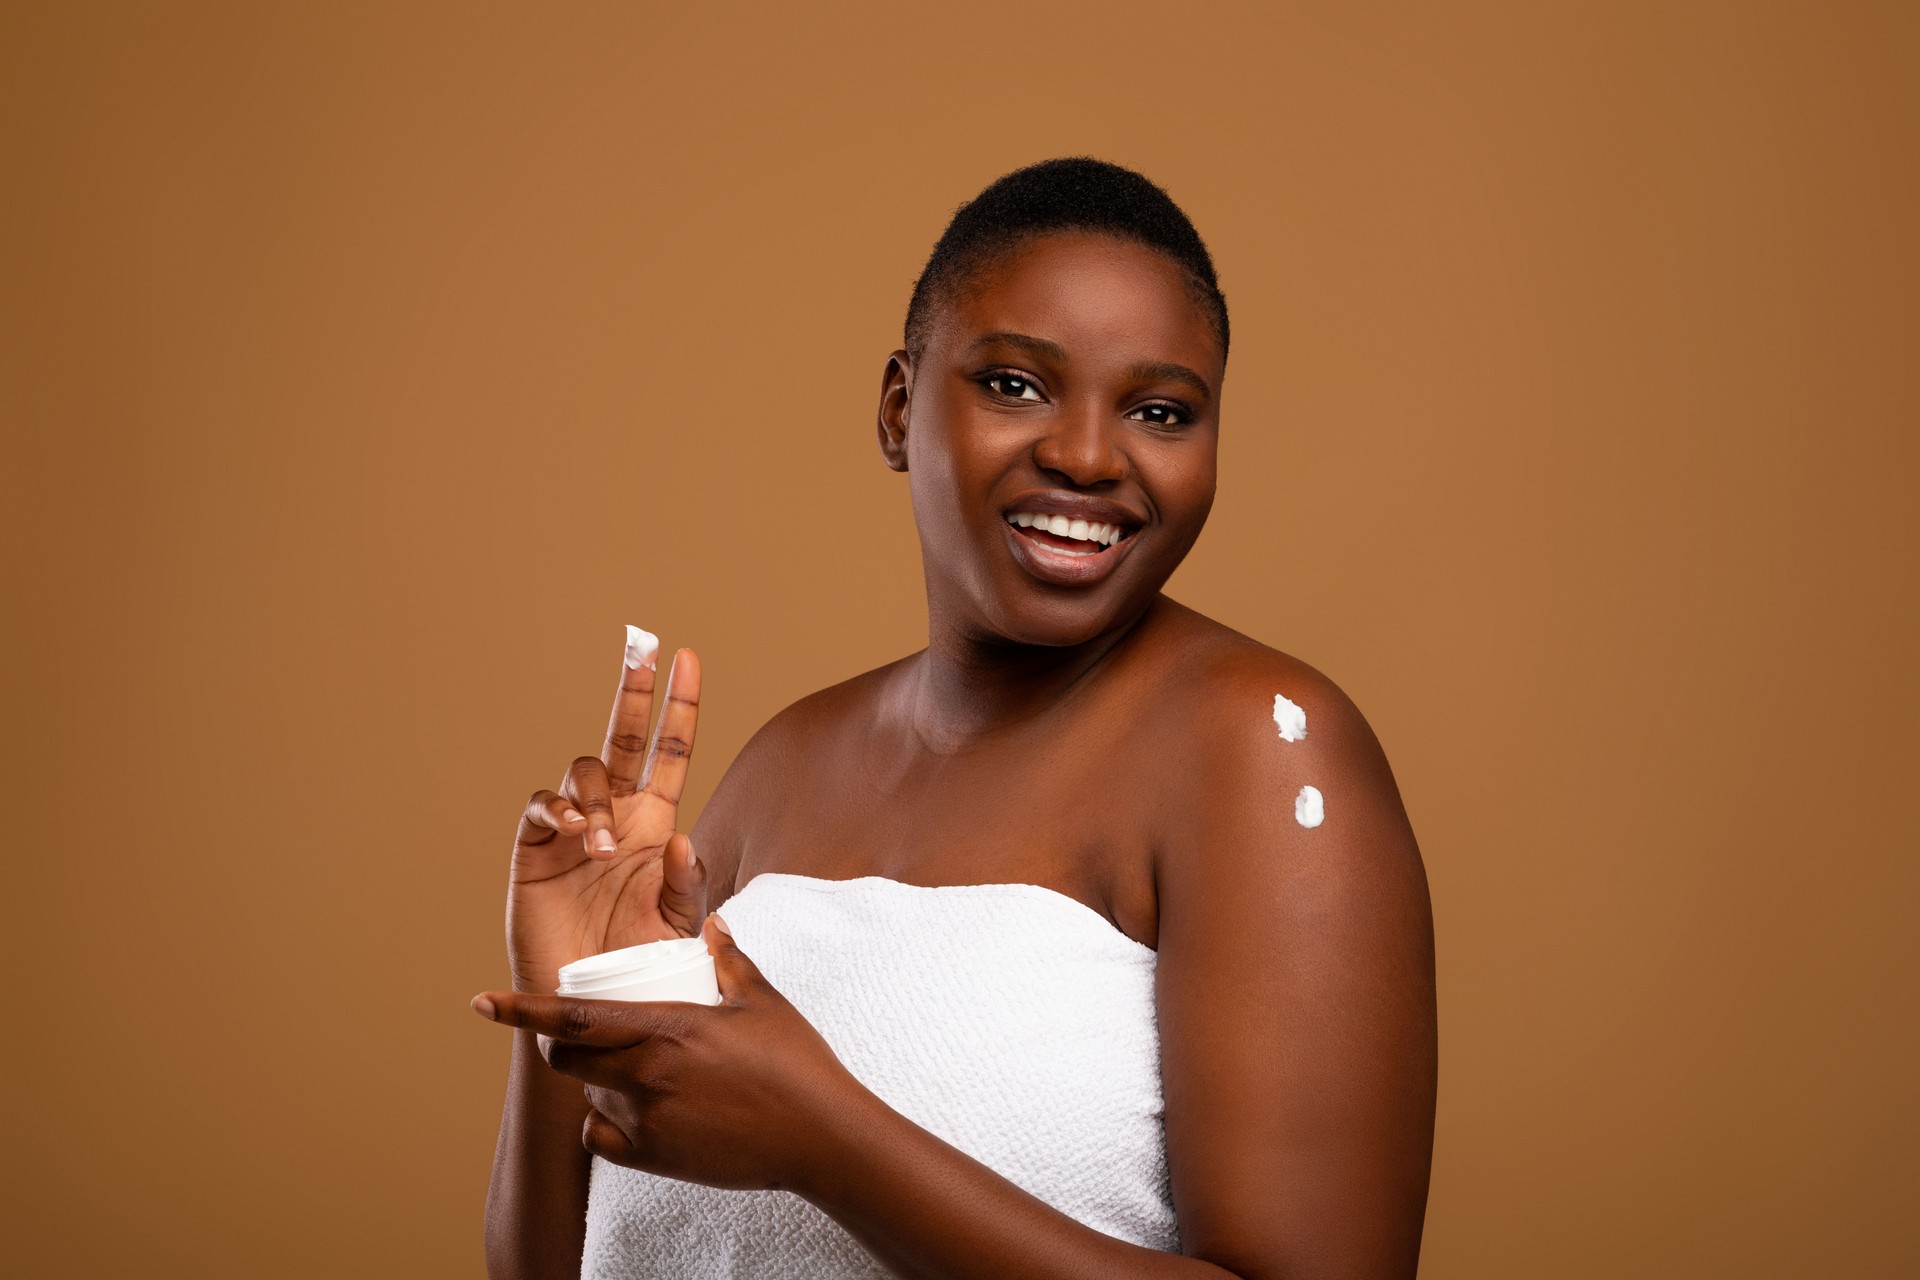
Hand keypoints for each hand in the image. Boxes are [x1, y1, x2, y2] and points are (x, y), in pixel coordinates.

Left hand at [471, 915, 863, 1193]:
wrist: (820, 1136)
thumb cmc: (795, 1062)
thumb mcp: (760, 1000)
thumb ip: (727, 957)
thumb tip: (710, 921)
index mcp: (666, 1029)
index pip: (574, 1018)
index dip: (521, 1010)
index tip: (481, 1001)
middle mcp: (646, 1077)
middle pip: (568, 1059)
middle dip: (563, 1043)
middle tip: (588, 1031)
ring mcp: (647, 1122)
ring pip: (590, 1095)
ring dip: (599, 1079)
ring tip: (644, 1070)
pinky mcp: (654, 1158)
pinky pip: (602, 1137)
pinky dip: (608, 1122)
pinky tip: (641, 1110)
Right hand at [505, 629, 706, 990]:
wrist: (588, 1002)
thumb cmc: (637, 963)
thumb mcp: (678, 926)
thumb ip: (686, 884)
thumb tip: (682, 838)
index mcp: (655, 823)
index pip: (670, 753)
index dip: (679, 707)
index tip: (687, 659)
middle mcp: (615, 815)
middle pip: (624, 738)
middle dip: (634, 692)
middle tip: (642, 646)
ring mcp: (573, 828)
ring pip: (586, 772)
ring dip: (599, 798)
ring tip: (603, 846)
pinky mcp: (535, 848)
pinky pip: (542, 807)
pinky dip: (560, 809)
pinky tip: (577, 831)